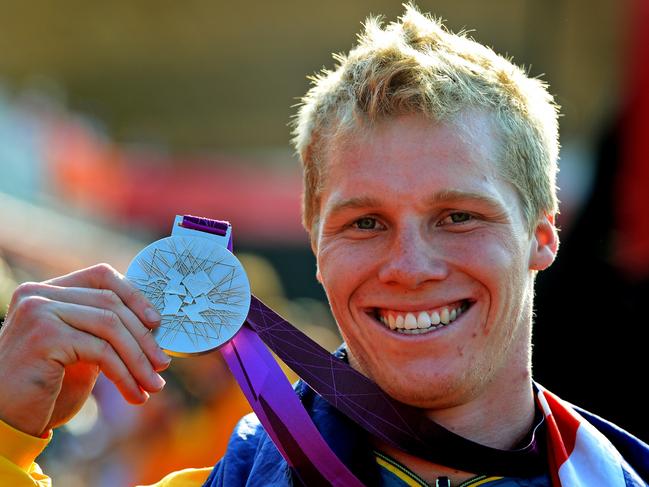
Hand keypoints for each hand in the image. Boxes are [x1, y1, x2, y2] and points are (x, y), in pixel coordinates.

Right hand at [0, 264, 170, 436]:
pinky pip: (101, 351)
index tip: (157, 323)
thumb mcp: (79, 350)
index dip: (135, 296)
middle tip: (162, 365)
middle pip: (111, 302)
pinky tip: (134, 394)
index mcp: (46, 291)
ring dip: (139, 359)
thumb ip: (102, 330)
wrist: (4, 421)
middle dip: (144, 337)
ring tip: (153, 385)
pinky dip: (124, 374)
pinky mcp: (45, 335)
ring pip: (111, 326)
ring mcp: (39, 311)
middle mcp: (39, 294)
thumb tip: (152, 324)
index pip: (101, 276)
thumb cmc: (43, 389)